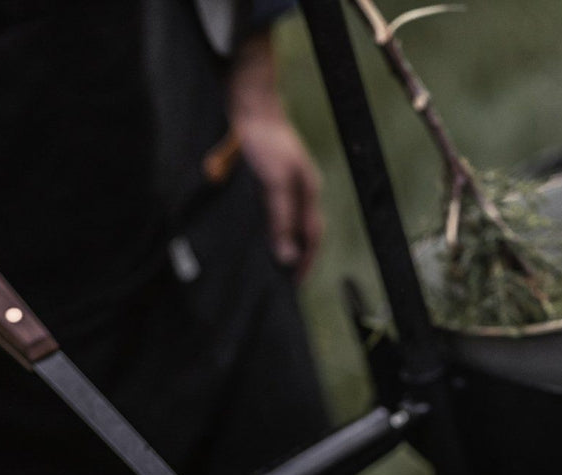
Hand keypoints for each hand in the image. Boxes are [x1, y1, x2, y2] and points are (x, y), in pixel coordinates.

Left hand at [228, 32, 322, 280]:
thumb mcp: (273, 185)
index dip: (306, 262)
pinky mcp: (269, 176)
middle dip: (295, 256)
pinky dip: (267, 226)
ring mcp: (286, 181)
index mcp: (309, 191)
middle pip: (302, 231)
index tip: (295, 284)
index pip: (313, 237)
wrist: (248, 102)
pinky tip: (254, 233)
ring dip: (280, 242)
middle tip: (281, 280)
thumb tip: (287, 258)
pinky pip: (272, 209)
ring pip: (287, 220)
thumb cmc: (263, 141)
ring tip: (268, 263)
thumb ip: (280, 220)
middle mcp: (301, 188)